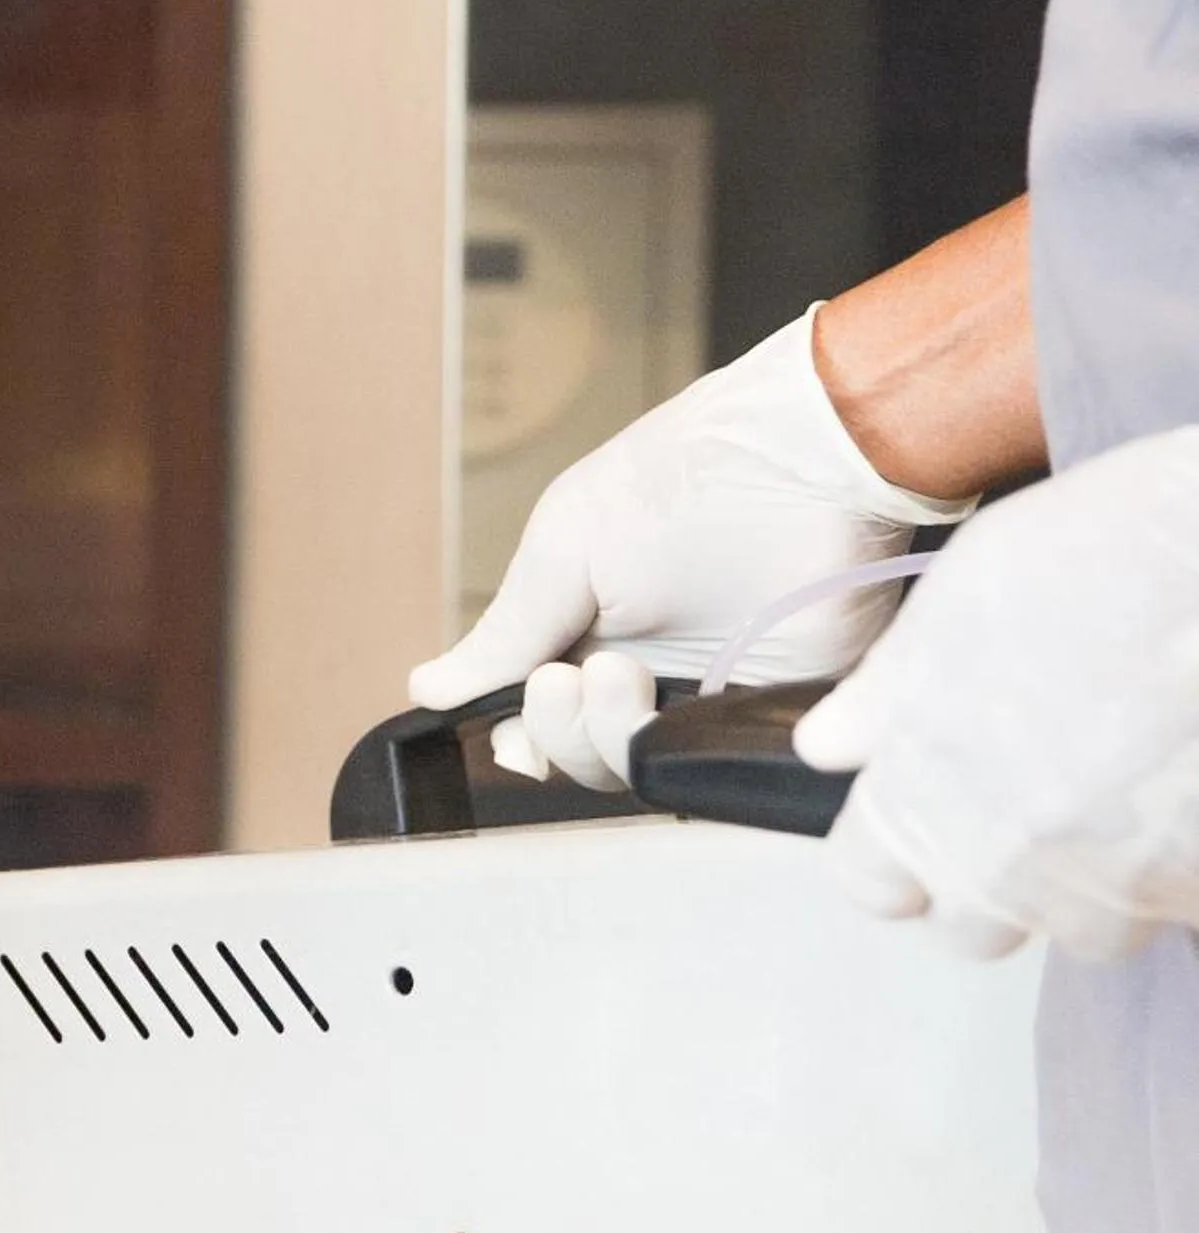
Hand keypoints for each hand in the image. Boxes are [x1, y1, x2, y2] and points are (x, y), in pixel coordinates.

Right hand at [409, 310, 973, 788]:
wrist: (806, 460)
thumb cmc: (686, 481)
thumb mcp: (564, 549)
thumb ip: (503, 633)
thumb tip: (425, 687)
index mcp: (593, 630)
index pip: (544, 714)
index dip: (522, 729)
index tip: (511, 712)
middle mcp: (651, 671)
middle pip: (582, 753)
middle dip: (556, 733)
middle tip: (561, 682)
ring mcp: (713, 696)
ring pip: (638, 771)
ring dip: (606, 737)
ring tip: (620, 674)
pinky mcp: (775, 714)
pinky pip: (718, 772)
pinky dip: (681, 760)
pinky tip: (666, 706)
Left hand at [795, 429, 1198, 960]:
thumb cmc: (1105, 560)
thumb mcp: (958, 602)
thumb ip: (884, 693)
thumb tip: (833, 744)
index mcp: (921, 792)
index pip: (867, 882)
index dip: (891, 858)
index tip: (920, 824)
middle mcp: (1003, 861)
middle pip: (972, 927)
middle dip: (993, 881)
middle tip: (1036, 802)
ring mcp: (1108, 889)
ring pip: (1088, 930)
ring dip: (1098, 882)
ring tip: (1129, 790)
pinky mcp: (1195, 896)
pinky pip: (1180, 912)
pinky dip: (1182, 873)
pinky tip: (1184, 798)